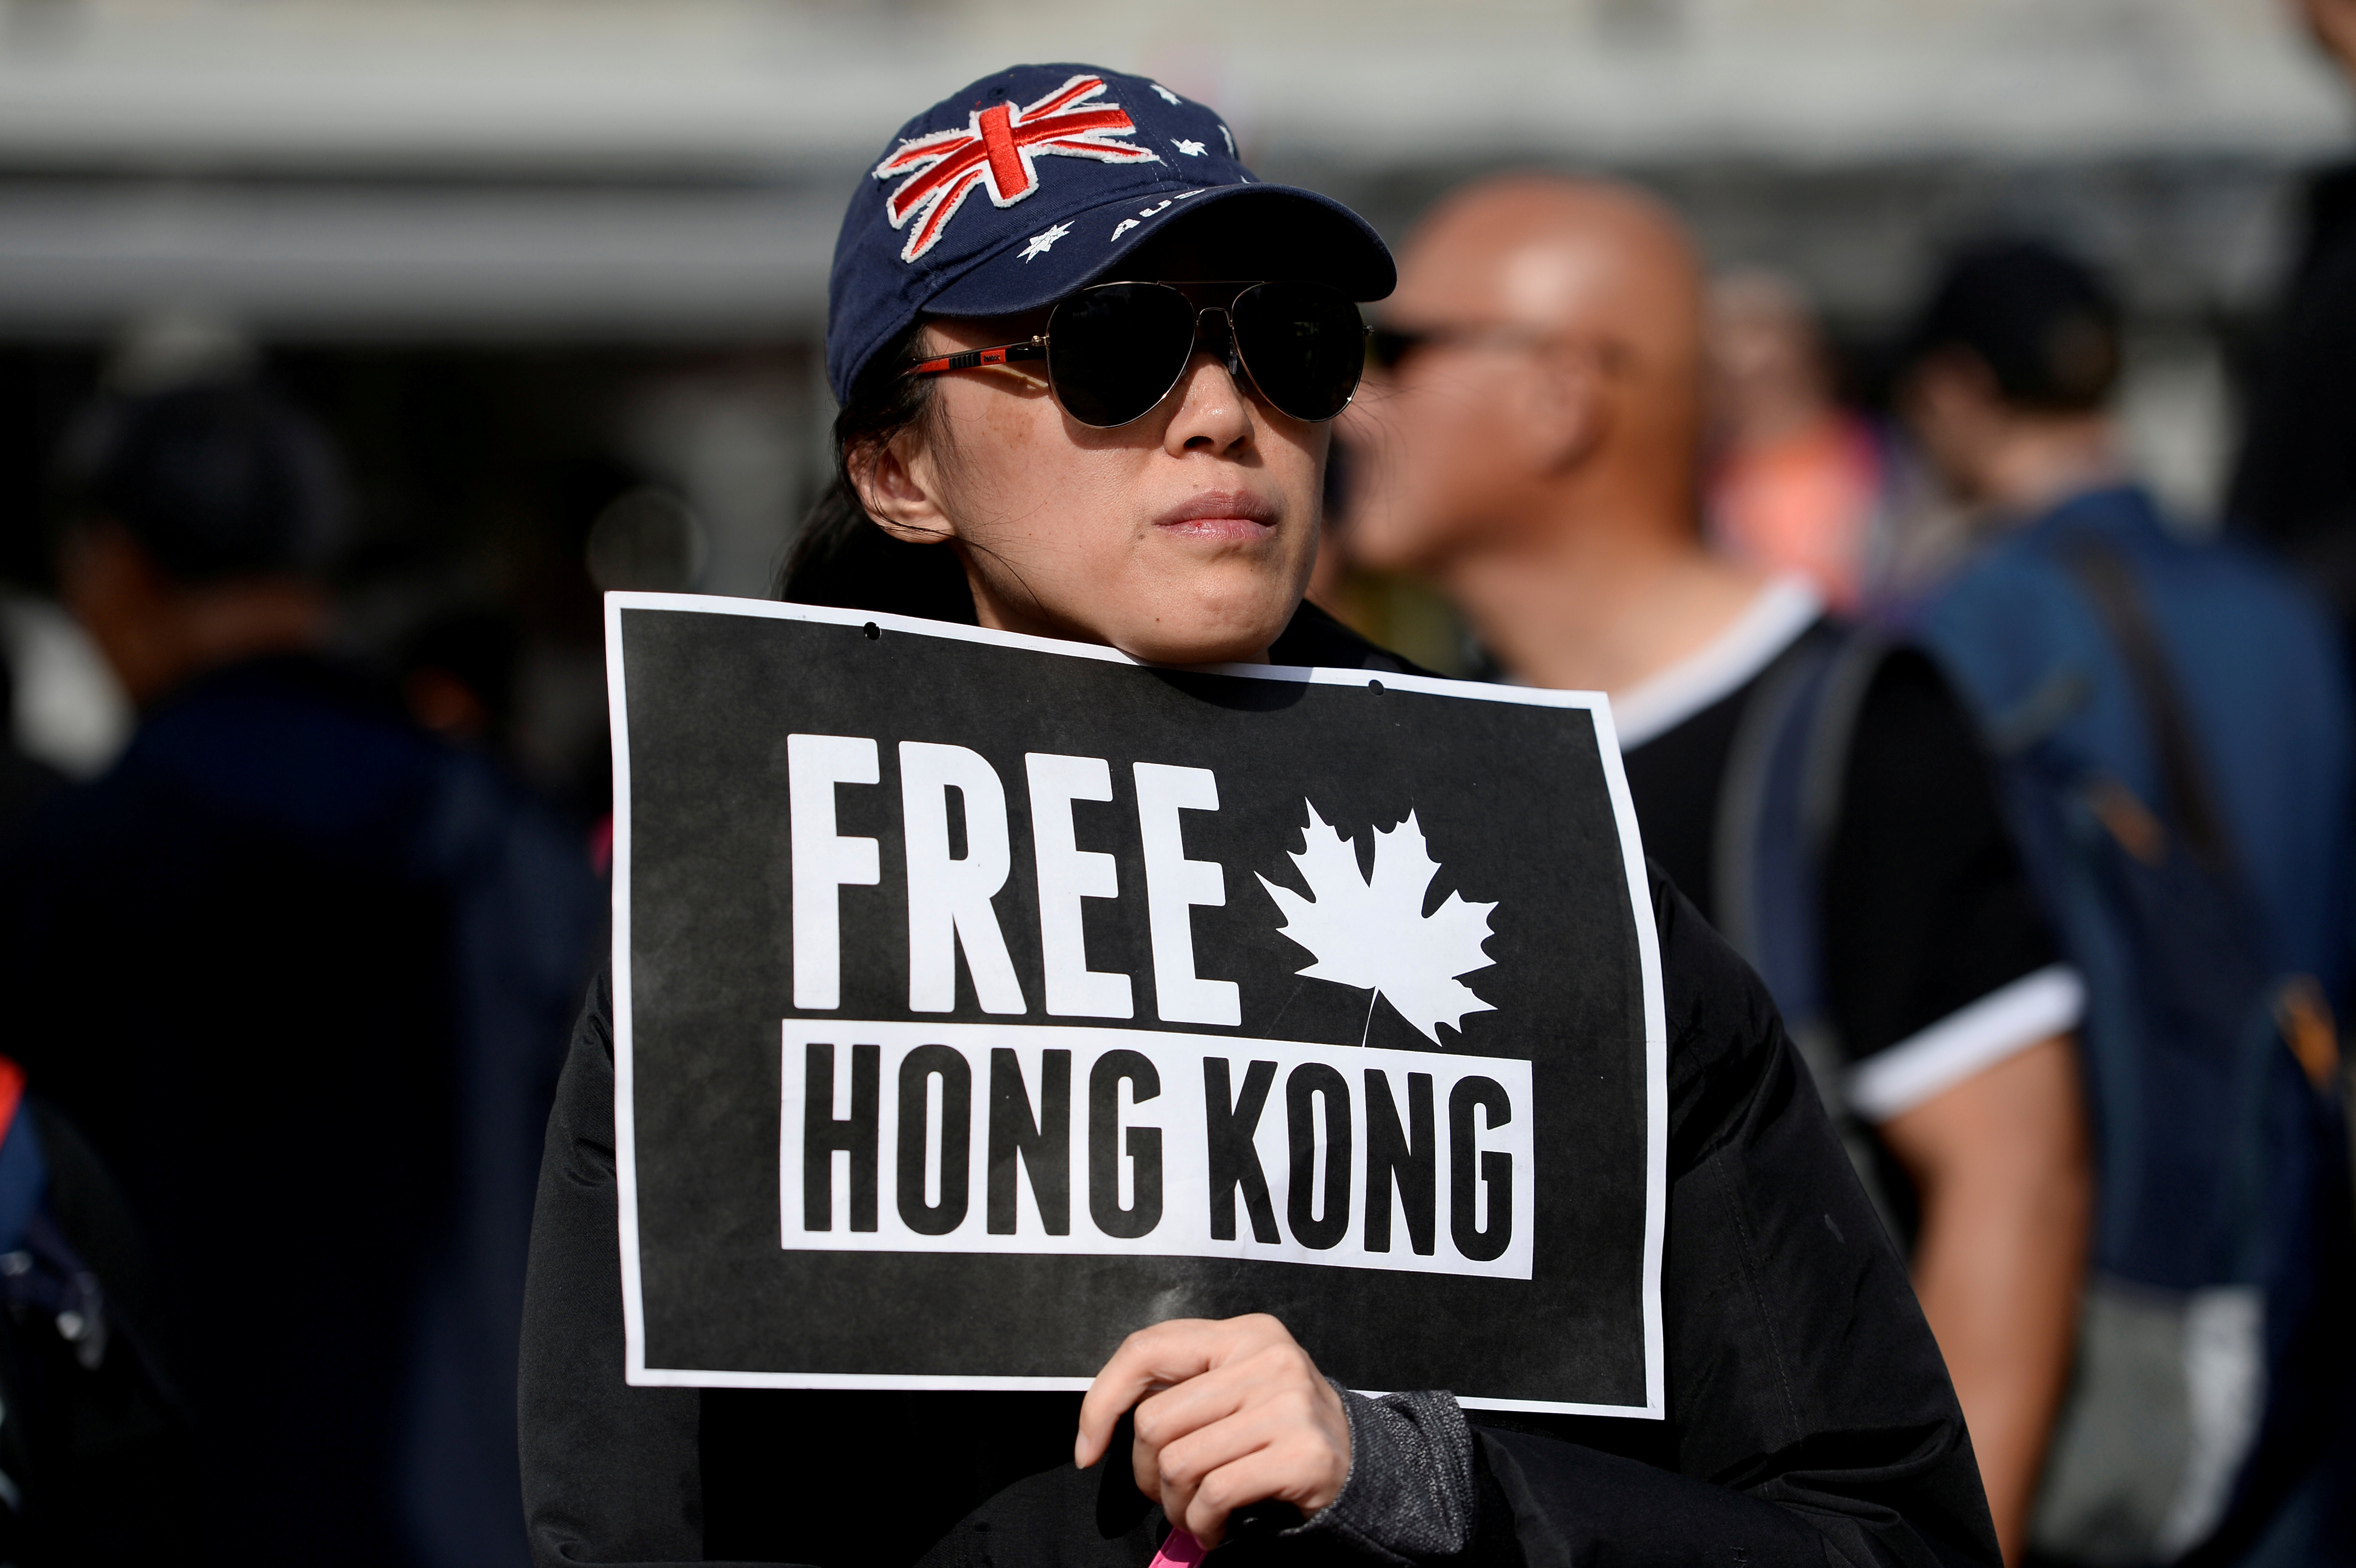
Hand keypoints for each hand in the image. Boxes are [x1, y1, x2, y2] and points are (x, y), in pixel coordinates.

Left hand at [1075, 1314, 1351, 1548]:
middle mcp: (1267, 1358)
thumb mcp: (1235, 1390)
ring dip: (1175, 1507)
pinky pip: (1214, 1493)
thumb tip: (1102, 1423)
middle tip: (1168, 1495)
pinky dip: (1201, 1525)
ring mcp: (1288, 1404)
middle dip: (1145, 1473)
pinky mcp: (1302, 1453)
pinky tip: (1215, 1530)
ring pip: (1178, 1462)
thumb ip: (1182, 1389)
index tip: (1087, 1449)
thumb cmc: (1278, 1433)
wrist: (1361, 1469)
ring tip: (1194, 1515)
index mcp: (1243, 1333)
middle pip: (1154, 1420)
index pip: (1146, 1349)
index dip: (1101, 1401)